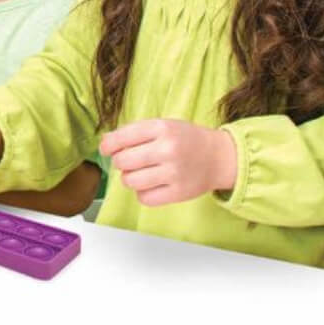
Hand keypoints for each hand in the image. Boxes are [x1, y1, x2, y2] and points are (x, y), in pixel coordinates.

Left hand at [100, 118, 236, 206]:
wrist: (218, 157)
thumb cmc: (186, 139)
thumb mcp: (163, 125)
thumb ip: (135, 132)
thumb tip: (105, 143)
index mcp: (162, 128)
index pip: (123, 137)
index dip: (108, 145)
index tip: (104, 149)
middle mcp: (167, 150)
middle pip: (123, 161)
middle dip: (119, 162)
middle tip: (127, 161)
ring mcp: (173, 173)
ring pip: (130, 181)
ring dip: (129, 178)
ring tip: (139, 173)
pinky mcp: (178, 193)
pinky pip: (144, 198)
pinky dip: (142, 193)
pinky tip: (150, 185)